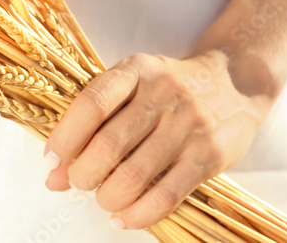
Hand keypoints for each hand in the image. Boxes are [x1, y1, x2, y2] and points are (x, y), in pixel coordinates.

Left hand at [43, 50, 273, 229]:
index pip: (92, 103)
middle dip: (83, 174)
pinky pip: (166, 195)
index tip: (51, 160)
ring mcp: (189, 125)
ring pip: (135, 175)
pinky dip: (138, 214)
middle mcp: (163, 94)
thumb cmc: (169, 87)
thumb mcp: (132, 87)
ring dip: (108, 196)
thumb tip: (53, 174)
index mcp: (136, 69)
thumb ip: (94, 123)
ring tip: (103, 198)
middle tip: (78, 182)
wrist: (234, 80)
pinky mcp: (210, 155)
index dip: (65, 137)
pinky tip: (123, 218)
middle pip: (109, 144)